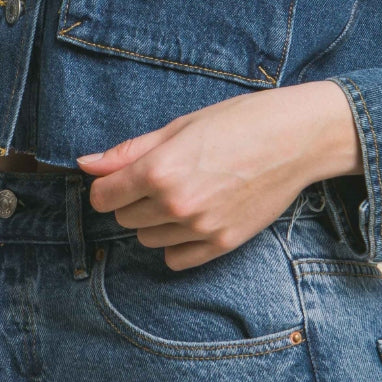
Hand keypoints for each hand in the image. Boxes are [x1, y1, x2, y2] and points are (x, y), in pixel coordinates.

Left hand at [75, 79, 361, 269]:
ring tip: (185, 192)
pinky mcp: (222, 245)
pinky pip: (176, 259)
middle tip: (162, 177)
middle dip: (132, 200)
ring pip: (148, 239)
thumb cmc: (239, 121)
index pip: (103, 198)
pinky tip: (194, 217)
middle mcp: (176, 204)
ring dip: (155, 220)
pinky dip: (177, 242)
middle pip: (124, 219)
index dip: (107, 186)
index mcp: (160, 170)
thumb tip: (86, 165)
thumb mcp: (179, 126)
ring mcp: (200, 229)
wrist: (296, 139)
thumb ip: (129, 151)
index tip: (120, 178)